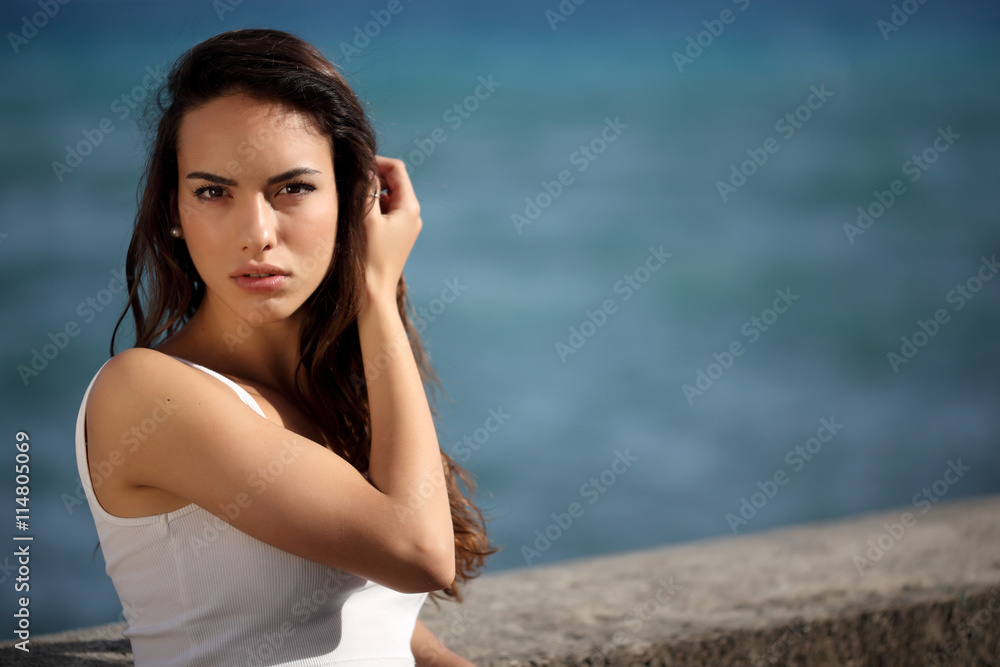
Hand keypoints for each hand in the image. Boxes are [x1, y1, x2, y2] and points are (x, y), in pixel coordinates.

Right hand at [363, 156, 421, 304]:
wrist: (374, 292)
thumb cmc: (370, 257)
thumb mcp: (367, 219)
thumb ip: (368, 191)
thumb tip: (367, 169)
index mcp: (410, 207)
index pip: (397, 170)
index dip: (378, 162)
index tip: (357, 165)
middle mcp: (412, 215)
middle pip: (395, 181)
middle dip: (375, 176)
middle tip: (351, 178)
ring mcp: (406, 226)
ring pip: (390, 197)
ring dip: (373, 192)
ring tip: (352, 196)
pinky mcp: (397, 235)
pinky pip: (387, 212)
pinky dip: (374, 207)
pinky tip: (358, 213)